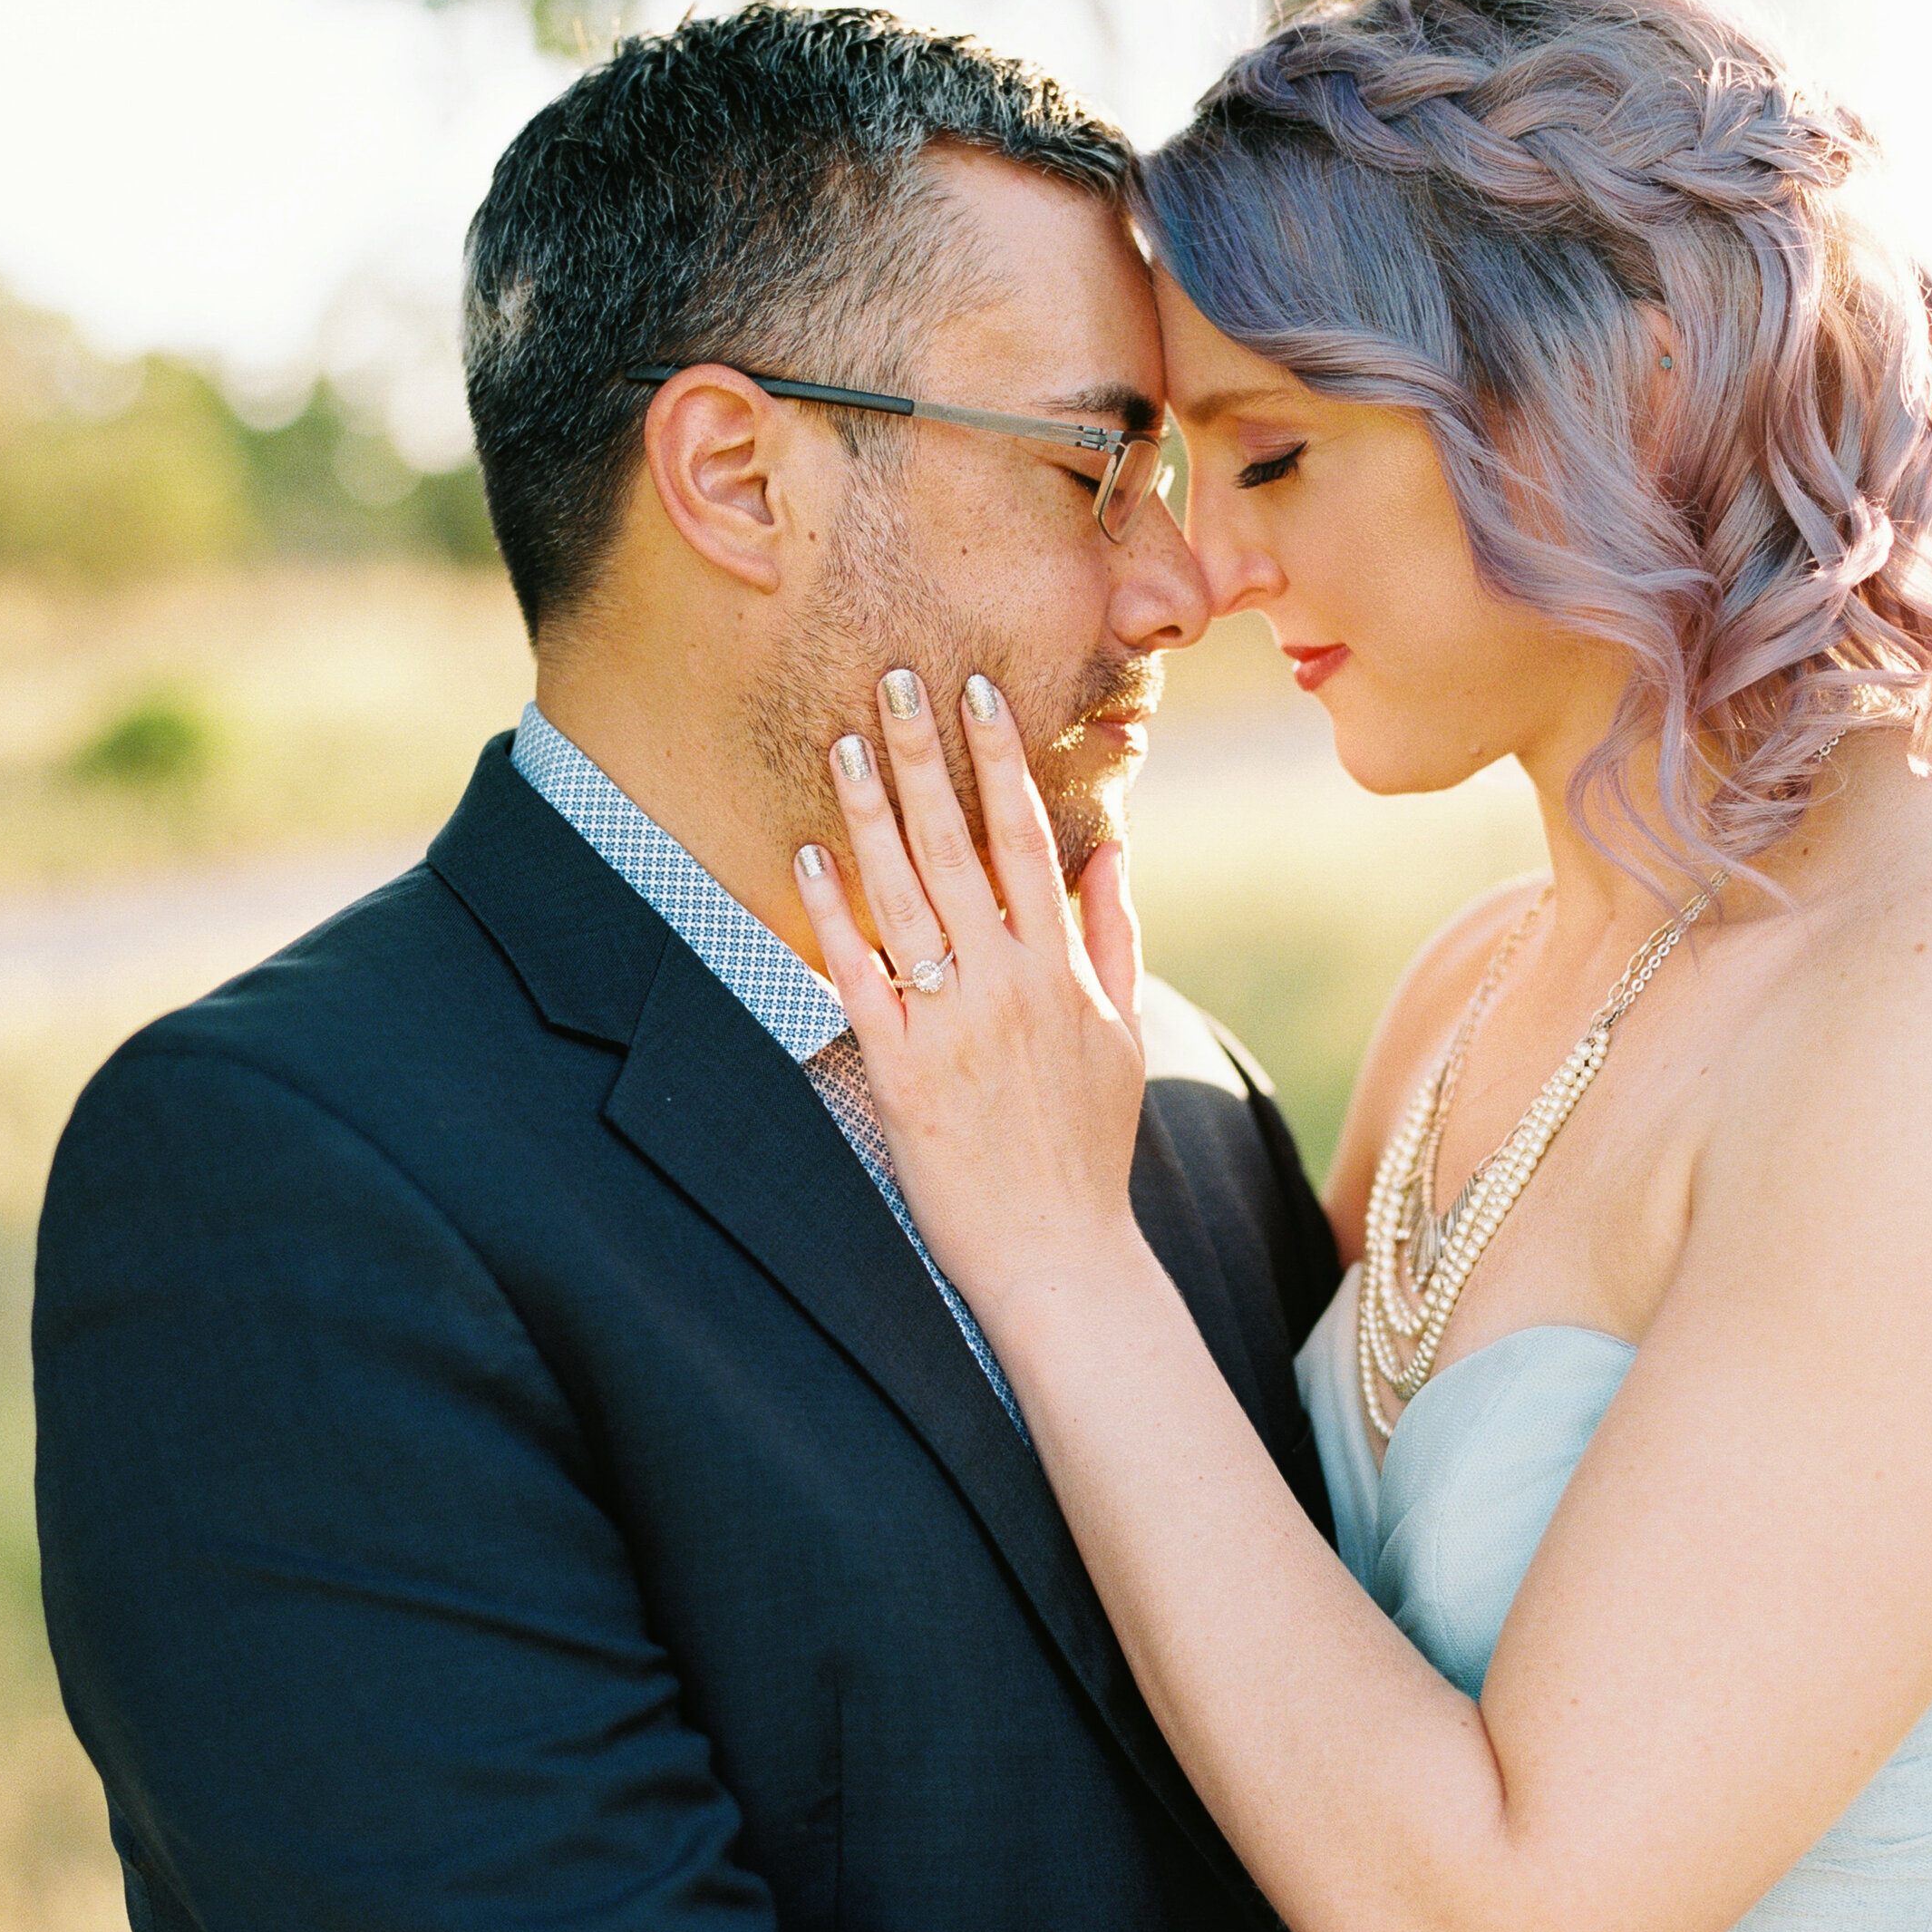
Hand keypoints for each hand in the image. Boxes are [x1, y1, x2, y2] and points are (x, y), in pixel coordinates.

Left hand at [795, 668, 1151, 1331]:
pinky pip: (860, 976)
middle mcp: (1006, 983)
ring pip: (904, 897)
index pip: (1027, 839)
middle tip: (895, 679)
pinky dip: (833, 914)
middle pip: (958, 847)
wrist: (1057, 1252)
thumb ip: (1114, 933)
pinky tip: (808, 855)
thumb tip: (1111, 845)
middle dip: (925, 758)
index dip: (1000, 761)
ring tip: (843, 742)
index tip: (977, 693)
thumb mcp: (1123, 1031)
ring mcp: (950, 1024)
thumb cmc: (1089, 1144)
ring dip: (871, 813)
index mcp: (1061, 969)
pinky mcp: (900, 1071)